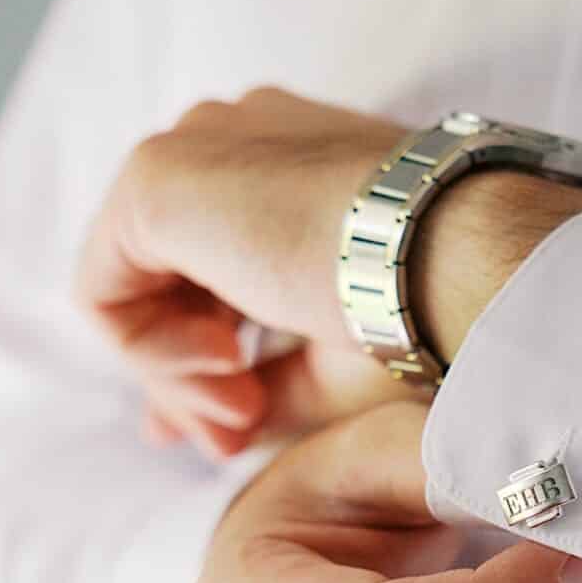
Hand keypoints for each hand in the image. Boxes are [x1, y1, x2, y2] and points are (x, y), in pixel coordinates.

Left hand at [75, 85, 417, 457]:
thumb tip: (182, 426)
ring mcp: (195, 151)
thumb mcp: (338, 364)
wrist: (474, 262)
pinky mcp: (155, 181)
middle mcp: (241, 142)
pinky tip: (228, 376)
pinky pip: (107, 289)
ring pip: (136, 285)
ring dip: (178, 373)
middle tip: (235, 440)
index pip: (217, 263)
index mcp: (298, 166)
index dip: (216, 357)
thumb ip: (258, 386)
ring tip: (244, 415)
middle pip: (172, 278)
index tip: (247, 425)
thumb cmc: (440, 313)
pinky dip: (152, 355)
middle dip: (192, 376)